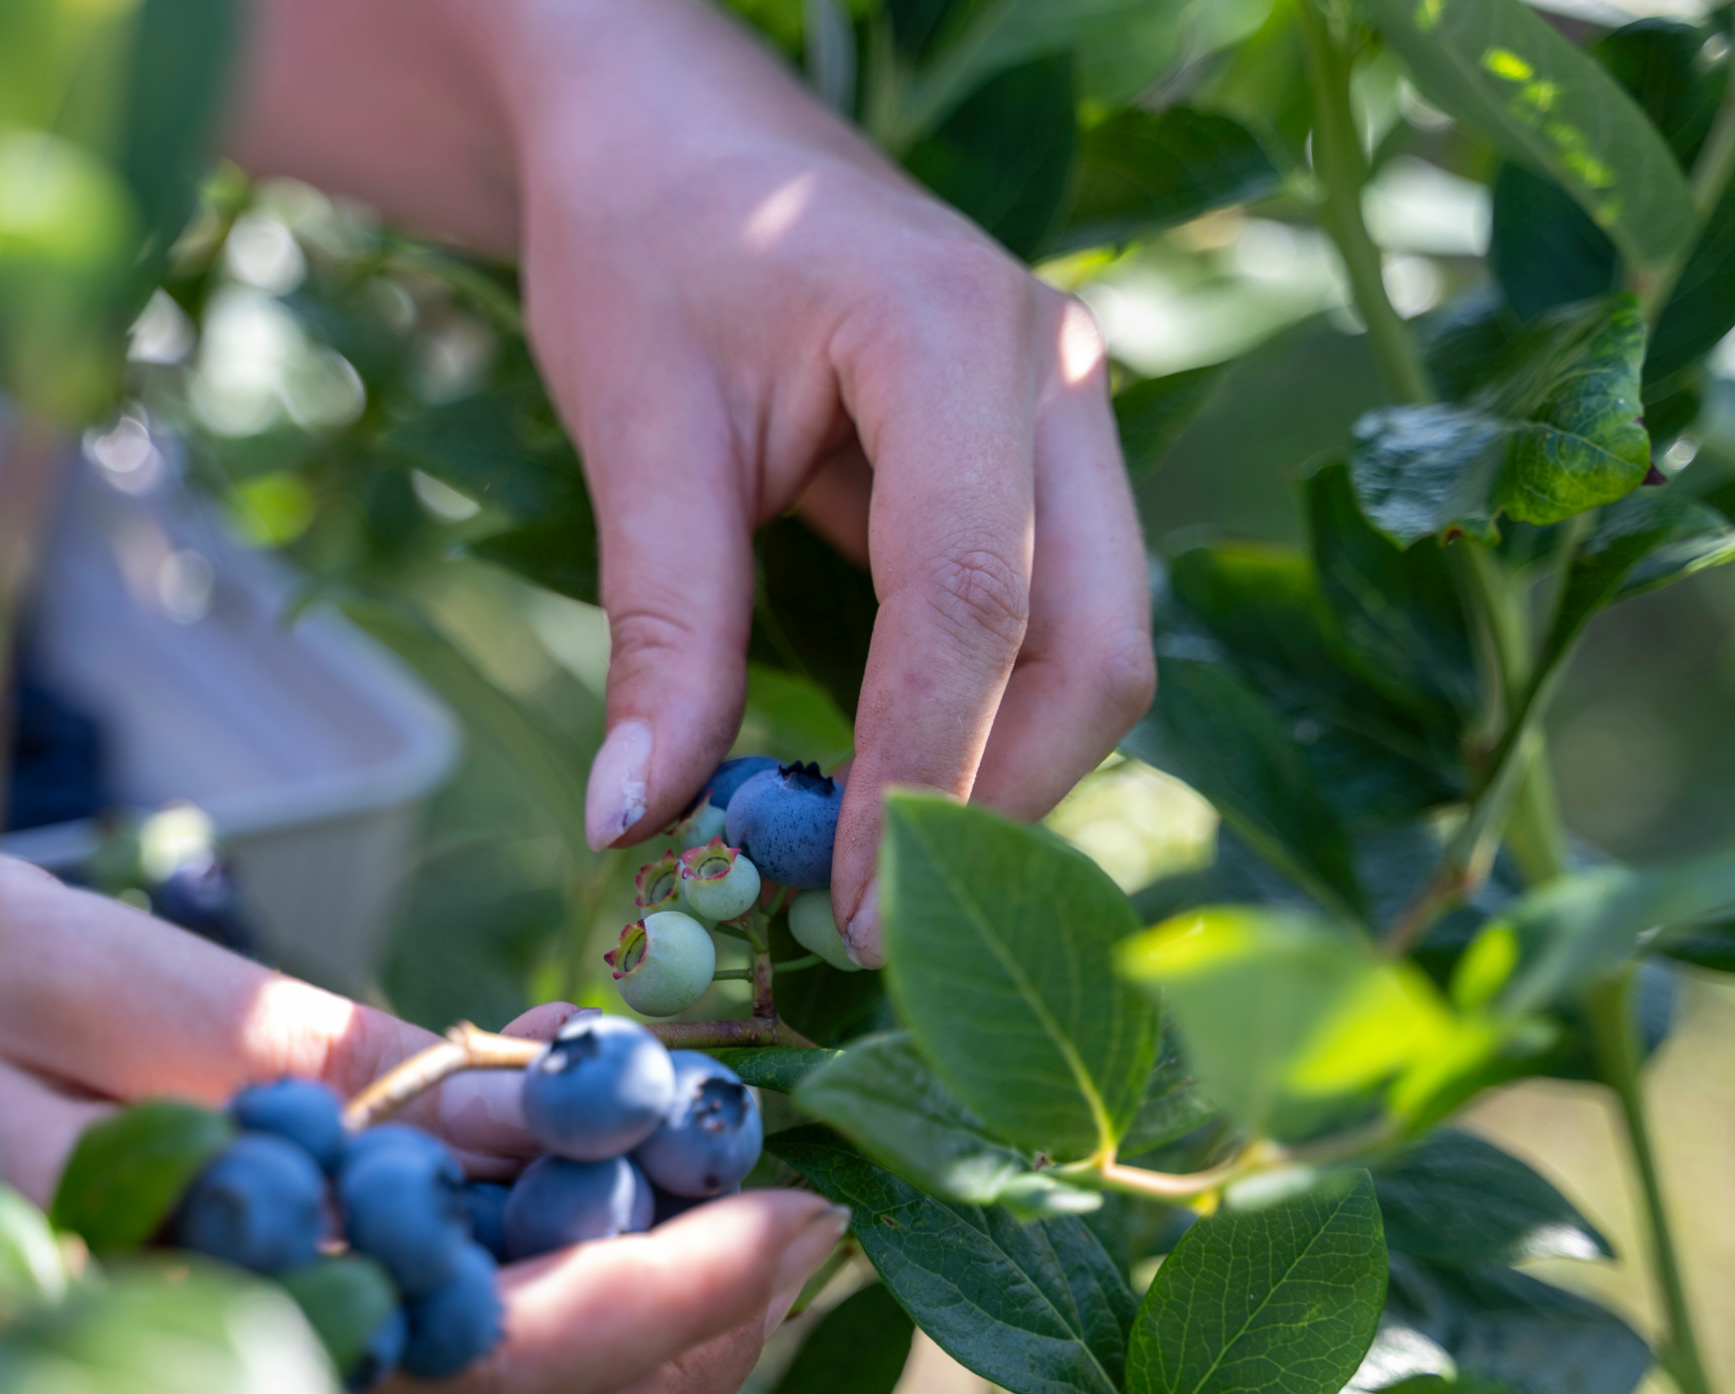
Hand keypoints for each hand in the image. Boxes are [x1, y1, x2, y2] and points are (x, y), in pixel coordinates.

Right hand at [0, 833, 844, 1393]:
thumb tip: (537, 1113)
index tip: (788, 1198)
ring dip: (632, 1372)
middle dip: (689, 1345)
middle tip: (810, 1226)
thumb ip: (304, 1061)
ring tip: (745, 1249)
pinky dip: (525, 1365)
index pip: (472, 1358)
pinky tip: (597, 1267)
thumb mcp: (82, 974)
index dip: (658, 1292)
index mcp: (150, 1310)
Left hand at [233, 0, 1154, 966]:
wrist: (676, 127)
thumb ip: (661, 624)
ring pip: (1099, 648)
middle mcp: (1054, 373)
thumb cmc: (645, 239)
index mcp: (951, 332)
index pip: (971, 599)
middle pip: (1096, 645)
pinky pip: (1058, 623)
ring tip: (879, 875)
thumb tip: (638, 821)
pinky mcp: (1049, 462)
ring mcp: (1069, 418)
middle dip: (1000, 799)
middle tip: (879, 927)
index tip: (855, 915)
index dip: (921, 775)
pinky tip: (900, 790)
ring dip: (1005, 774)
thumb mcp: (635, 423)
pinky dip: (990, 722)